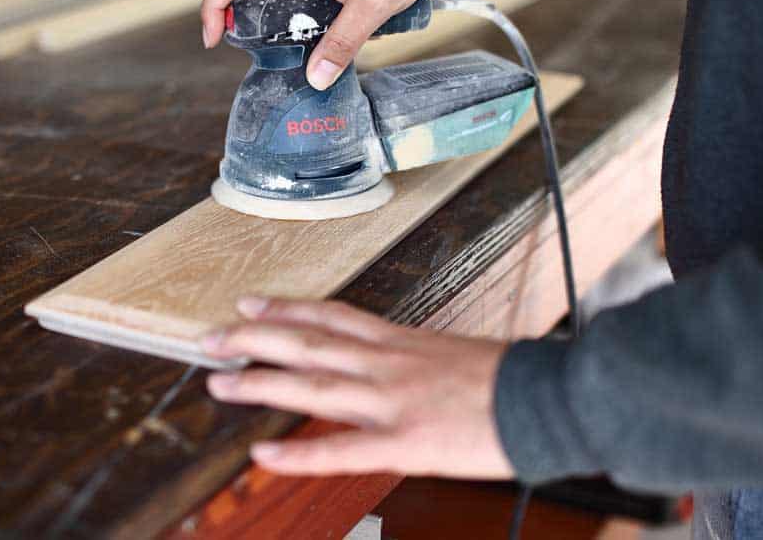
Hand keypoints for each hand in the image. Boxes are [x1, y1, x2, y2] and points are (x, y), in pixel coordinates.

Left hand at [201, 297, 514, 477]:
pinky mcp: (405, 443)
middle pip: (307, 342)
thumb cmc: (508, 378)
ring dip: (261, 383)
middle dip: (255, 338)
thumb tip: (387, 363)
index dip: (286, 308)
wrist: (550, 398)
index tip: (251, 303)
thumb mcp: (452, 353)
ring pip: (312, 386)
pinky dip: (298, 456)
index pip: (330, 317)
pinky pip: (340, 450)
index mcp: (400, 341)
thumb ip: (412, 357)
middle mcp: (386, 363)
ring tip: (219, 382)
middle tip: (212, 336)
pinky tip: (262, 457)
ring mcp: (391, 401)